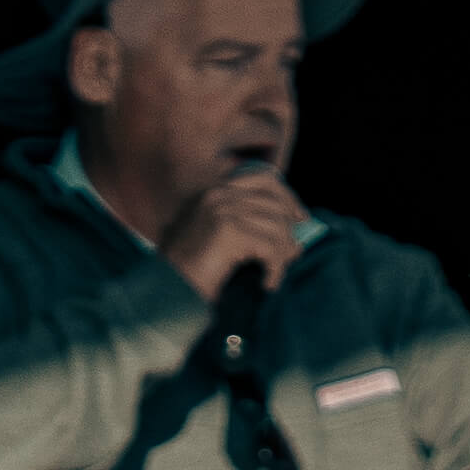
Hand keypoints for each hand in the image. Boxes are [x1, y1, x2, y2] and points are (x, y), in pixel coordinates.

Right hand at [161, 168, 306, 302]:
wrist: (167, 290)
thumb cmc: (193, 273)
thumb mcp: (221, 242)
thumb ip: (251, 229)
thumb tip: (296, 240)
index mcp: (215, 191)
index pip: (266, 178)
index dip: (288, 197)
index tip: (301, 218)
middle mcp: (218, 194)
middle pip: (276, 203)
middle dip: (288, 231)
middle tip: (292, 255)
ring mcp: (222, 210)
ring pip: (277, 227)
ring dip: (282, 255)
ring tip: (274, 273)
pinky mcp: (228, 231)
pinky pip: (271, 248)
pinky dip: (276, 269)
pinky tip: (268, 283)